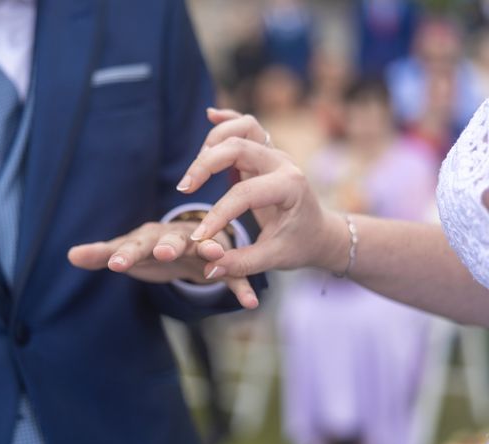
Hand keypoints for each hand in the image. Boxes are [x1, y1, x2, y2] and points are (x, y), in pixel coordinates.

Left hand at [68, 221, 258, 308]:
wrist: (187, 243)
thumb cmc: (152, 249)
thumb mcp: (128, 251)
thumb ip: (103, 254)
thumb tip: (70, 255)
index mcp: (152, 236)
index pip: (136, 243)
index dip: (126, 254)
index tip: (115, 266)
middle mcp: (178, 237)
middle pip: (173, 240)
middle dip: (169, 246)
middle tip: (164, 253)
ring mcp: (201, 249)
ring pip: (208, 249)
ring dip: (211, 252)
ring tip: (215, 257)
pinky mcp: (220, 265)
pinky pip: (233, 276)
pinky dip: (242, 286)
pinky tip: (251, 303)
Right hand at [177, 108, 349, 281]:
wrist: (320, 232)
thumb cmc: (299, 244)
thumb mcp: (275, 258)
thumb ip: (242, 262)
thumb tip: (209, 267)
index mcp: (290, 187)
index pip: (245, 194)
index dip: (217, 215)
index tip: (199, 237)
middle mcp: (283, 163)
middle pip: (239, 146)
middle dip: (206, 165)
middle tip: (184, 189)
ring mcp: (275, 153)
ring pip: (243, 127)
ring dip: (214, 141)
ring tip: (195, 170)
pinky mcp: (265, 152)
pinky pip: (247, 125)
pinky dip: (228, 119)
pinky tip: (210, 116)